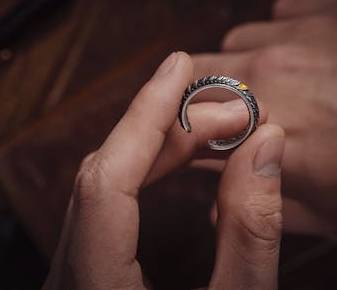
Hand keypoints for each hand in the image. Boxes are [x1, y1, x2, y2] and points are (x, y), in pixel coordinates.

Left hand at [43, 52, 285, 288]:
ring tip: (216, 131)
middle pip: (108, 172)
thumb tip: (264, 146)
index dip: (145, 115)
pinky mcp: (89, 268)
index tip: (178, 68)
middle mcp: (72, 275)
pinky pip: (109, 202)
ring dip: (162, 148)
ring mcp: (75, 270)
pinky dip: (149, 171)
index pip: (107, 179)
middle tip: (231, 114)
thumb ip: (251, 233)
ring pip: (107, 183)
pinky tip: (181, 159)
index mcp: (95, 286)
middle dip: (172, 131)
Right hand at [192, 0, 336, 237]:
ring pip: (232, 44)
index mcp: (266, 140)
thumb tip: (221, 209)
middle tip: (223, 113)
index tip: (196, 146)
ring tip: (279, 82)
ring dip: (242, 66)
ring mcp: (294, 36)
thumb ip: (270, 211)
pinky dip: (279, 33)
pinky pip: (276, 13)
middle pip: (191, 79)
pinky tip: (307, 51)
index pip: (187, 134)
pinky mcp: (325, 6)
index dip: (185, 141)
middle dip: (196, 97)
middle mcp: (267, 81)